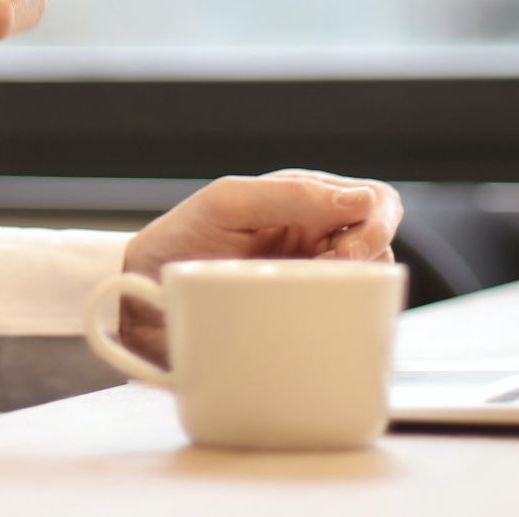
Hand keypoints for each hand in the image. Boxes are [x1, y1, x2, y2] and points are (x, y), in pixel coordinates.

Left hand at [115, 170, 403, 366]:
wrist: (138, 298)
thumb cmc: (178, 241)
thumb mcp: (228, 204)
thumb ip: (291, 195)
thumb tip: (360, 201)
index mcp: (304, 200)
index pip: (373, 200)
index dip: (375, 221)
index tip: (347, 246)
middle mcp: (314, 237)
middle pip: (381, 242)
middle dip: (371, 254)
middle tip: (333, 268)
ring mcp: (310, 279)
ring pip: (369, 282)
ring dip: (354, 287)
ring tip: (311, 292)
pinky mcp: (302, 317)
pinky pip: (343, 318)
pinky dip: (342, 320)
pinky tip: (317, 321)